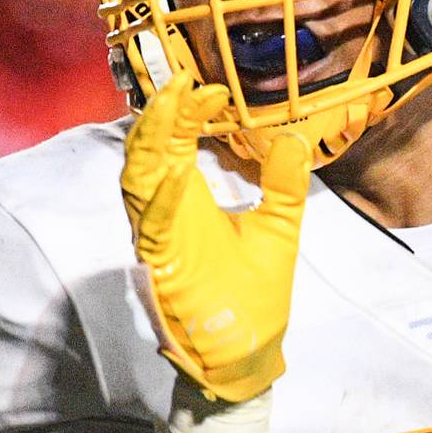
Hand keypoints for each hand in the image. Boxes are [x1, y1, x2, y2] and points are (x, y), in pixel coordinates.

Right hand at [120, 70, 312, 401]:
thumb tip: (294, 139)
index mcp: (189, 199)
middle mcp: (167, 212)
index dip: (187, 111)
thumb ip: (283, 185)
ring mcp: (159, 237)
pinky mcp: (161, 266)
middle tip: (183, 81)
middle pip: (149, 150)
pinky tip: (174, 173)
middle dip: (161, 114)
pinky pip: (151, 226)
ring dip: (150, 143)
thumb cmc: (255, 294)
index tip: (213, 89)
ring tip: (168, 107)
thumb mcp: (278, 227)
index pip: (176, 141)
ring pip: (137, 180)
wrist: (249, 351)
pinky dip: (160, 199)